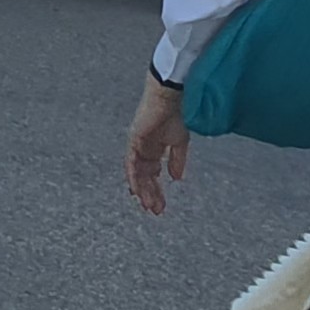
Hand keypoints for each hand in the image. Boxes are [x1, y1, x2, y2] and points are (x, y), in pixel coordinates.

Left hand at [126, 77, 190, 214]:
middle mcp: (143, 150)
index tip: (161, 206)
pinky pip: (130, 162)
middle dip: (150, 194)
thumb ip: (177, 160)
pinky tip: (137, 190)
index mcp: (154, 149)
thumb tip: (176, 178)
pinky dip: (133, 177)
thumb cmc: (176, 115)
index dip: (156, 190)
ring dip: (142, 190)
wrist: (171, 99)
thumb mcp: (180, 142)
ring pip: (136, 173)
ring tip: (149, 206)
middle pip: (144, 177)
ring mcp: (137, 146)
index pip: (152, 174)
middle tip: (156, 210)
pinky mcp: (133, 140)